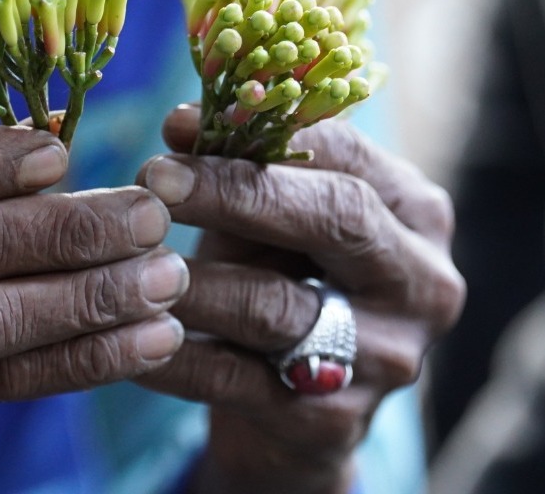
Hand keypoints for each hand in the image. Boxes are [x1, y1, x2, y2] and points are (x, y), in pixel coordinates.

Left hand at [134, 105, 464, 493]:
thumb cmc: (284, 280)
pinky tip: (122, 330)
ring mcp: (385, 359)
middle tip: (154, 179)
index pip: (348, 154)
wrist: (293, 415)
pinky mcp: (332, 423)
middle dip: (235, 192)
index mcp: (417, 215)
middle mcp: (422, 285)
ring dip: (188, 276)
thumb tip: (183, 122)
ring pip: (274, 304)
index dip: (264, 131)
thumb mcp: (277, 220)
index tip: (178, 123)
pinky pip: (232, 378)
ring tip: (123, 257)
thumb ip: (245, 169)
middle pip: (335, 217)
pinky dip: (168, 351)